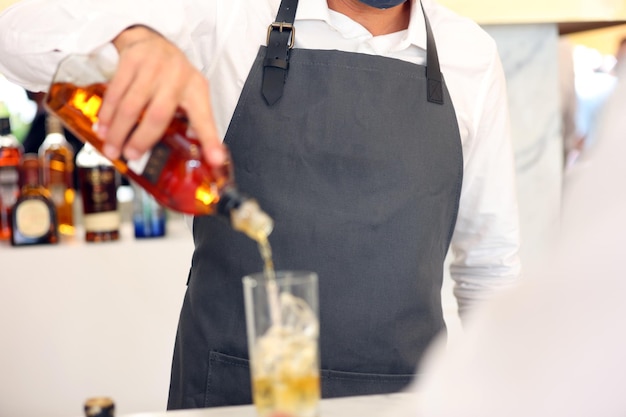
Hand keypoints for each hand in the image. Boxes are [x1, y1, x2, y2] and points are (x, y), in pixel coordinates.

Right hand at [97, 25, 225, 165]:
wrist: (151, 40)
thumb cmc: (172, 76)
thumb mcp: (190, 93)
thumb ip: (192, 122)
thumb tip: (202, 158)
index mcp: (196, 90)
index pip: (204, 118)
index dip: (210, 141)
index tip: (216, 160)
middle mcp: (177, 77)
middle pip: (158, 115)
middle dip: (142, 139)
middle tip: (131, 156)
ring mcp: (153, 67)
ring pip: (131, 106)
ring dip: (118, 131)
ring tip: (112, 149)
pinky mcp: (131, 60)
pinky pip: (115, 93)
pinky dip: (107, 114)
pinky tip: (103, 128)